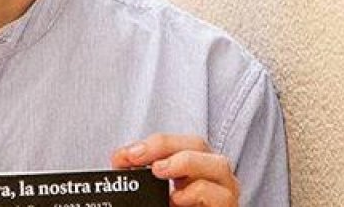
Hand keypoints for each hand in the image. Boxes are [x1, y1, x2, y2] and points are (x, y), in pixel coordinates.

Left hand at [111, 134, 238, 206]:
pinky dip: (198, 192)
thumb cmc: (172, 206)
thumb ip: (141, 177)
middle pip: (198, 144)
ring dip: (185, 162)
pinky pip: (221, 195)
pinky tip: (176, 198)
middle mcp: (211, 176)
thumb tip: (120, 162)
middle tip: (136, 156)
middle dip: (165, 145)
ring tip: (158, 170)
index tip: (122, 156)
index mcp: (192, 167)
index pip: (176, 142)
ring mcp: (224, 192)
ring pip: (218, 164)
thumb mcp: (155, 191)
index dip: (150, 143)